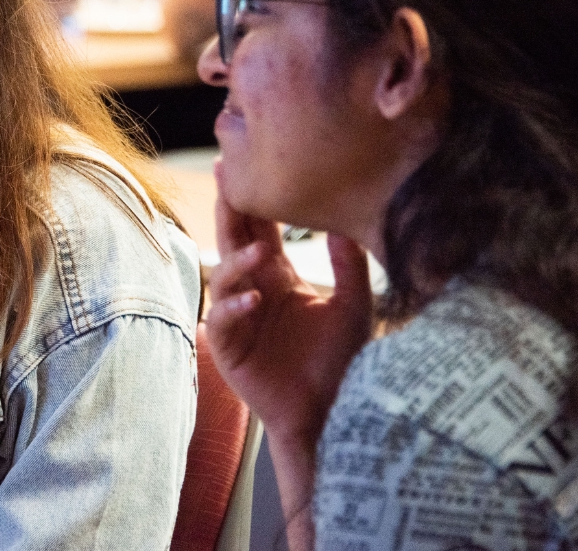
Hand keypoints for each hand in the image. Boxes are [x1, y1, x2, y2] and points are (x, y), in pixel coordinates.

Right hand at [205, 171, 372, 446]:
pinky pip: (223, 320)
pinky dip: (234, 306)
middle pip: (234, 241)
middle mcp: (253, 288)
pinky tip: (255, 299)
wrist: (332, 413)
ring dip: (238, 261)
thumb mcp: (354, 308)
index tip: (243, 164)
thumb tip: (345, 223)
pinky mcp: (229, 347)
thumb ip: (350, 267)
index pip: (258, 229)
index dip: (251, 199)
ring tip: (260, 251)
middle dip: (229, 211)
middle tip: (227, 180)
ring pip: (224, 276)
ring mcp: (238, 316)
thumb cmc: (340, 361)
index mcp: (277, 275)